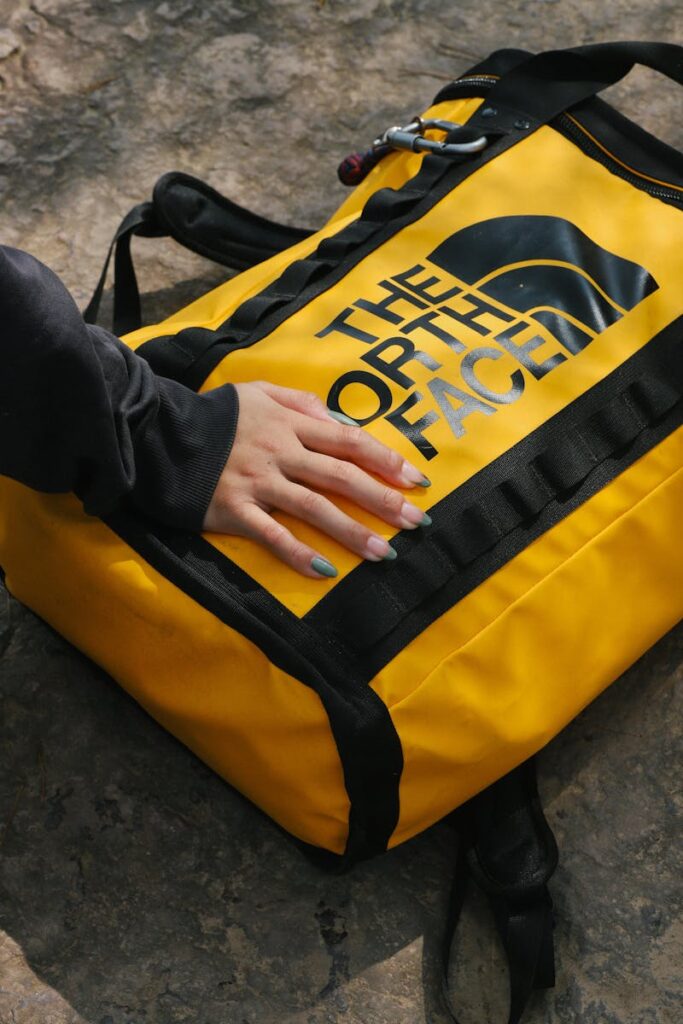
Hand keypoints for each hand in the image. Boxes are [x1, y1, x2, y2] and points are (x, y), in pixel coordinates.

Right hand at [203, 381, 430, 577]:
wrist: (159, 433)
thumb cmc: (216, 414)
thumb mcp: (260, 392)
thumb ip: (302, 403)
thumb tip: (341, 422)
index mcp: (290, 424)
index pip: (349, 442)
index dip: (386, 460)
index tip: (416, 480)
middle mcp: (280, 453)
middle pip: (341, 477)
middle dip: (382, 500)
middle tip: (415, 522)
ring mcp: (258, 483)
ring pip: (314, 508)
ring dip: (352, 532)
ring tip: (384, 553)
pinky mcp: (234, 511)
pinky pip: (272, 536)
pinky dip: (298, 555)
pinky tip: (325, 572)